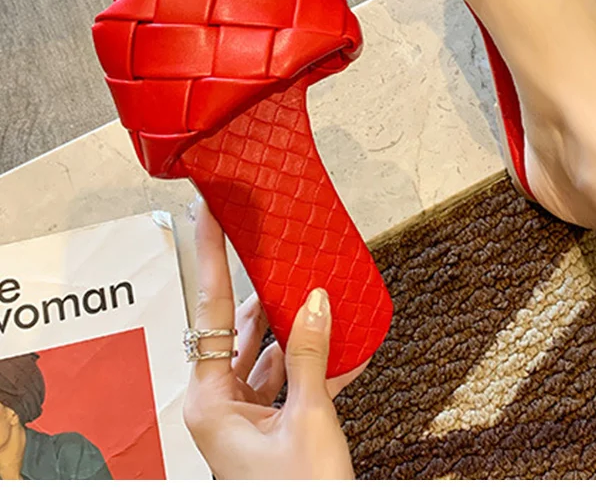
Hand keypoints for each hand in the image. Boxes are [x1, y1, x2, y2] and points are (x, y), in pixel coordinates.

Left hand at [182, 200, 365, 478]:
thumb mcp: (307, 418)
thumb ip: (310, 355)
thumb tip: (315, 302)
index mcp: (210, 401)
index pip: (210, 311)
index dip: (209, 258)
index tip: (207, 218)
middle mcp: (220, 403)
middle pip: (240, 327)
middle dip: (266, 290)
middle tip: (275, 248)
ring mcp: (245, 413)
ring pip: (268, 350)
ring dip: (296, 326)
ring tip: (318, 290)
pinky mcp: (270, 422)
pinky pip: (288, 377)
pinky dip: (313, 361)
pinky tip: (342, 344)